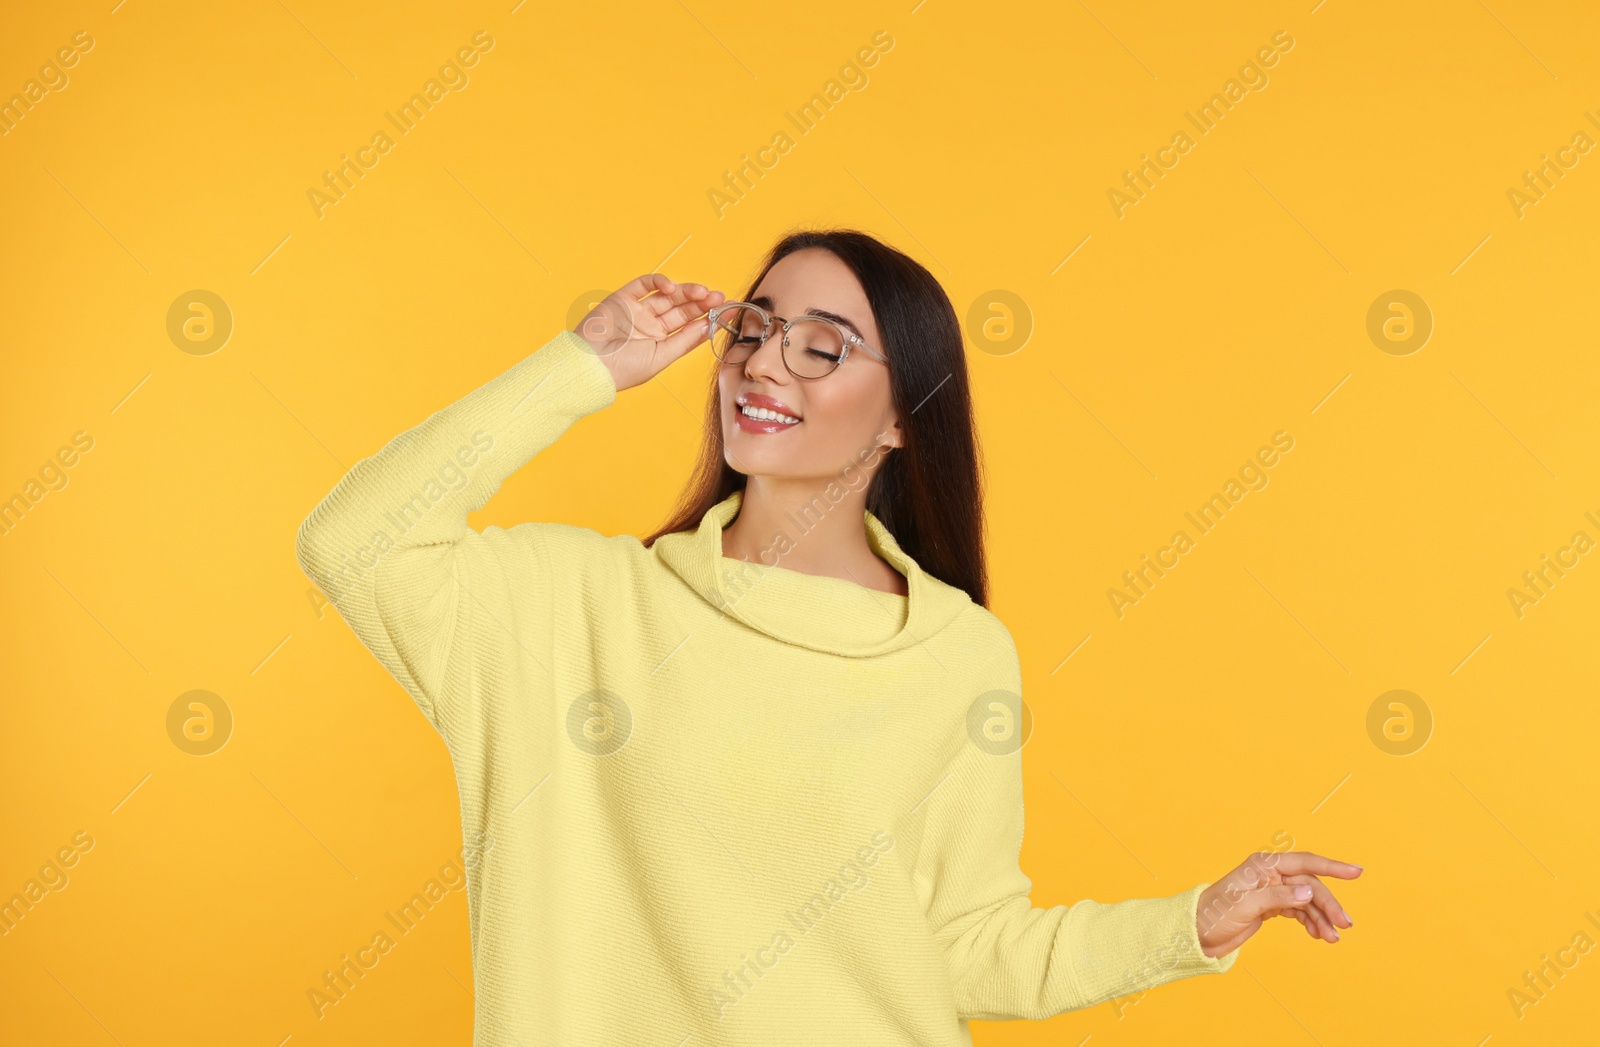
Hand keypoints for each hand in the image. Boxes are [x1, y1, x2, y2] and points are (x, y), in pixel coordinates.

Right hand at [573, 273, 724, 392]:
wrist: (589, 364)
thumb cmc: (623, 369)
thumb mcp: (661, 358)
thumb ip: (684, 341)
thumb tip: (709, 327)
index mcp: (661, 343)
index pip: (689, 327)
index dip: (708, 318)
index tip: (727, 311)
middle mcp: (651, 326)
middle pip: (682, 309)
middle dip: (701, 303)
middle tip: (718, 297)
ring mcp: (638, 311)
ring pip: (667, 296)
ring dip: (686, 291)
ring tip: (702, 292)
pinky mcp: (623, 298)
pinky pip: (644, 284)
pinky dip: (659, 281)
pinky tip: (671, 286)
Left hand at [1196, 851, 1361, 957]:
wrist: (1196, 934)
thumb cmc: (1214, 914)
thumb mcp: (1246, 906)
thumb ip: (1278, 897)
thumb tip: (1309, 890)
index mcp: (1262, 865)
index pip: (1304, 862)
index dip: (1333, 866)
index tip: (1357, 872)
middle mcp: (1269, 874)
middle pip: (1310, 885)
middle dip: (1329, 904)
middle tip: (1345, 925)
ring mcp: (1272, 890)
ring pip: (1307, 900)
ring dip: (1322, 918)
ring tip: (1332, 938)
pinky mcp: (1271, 906)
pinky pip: (1299, 911)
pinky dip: (1311, 922)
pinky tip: (1318, 935)